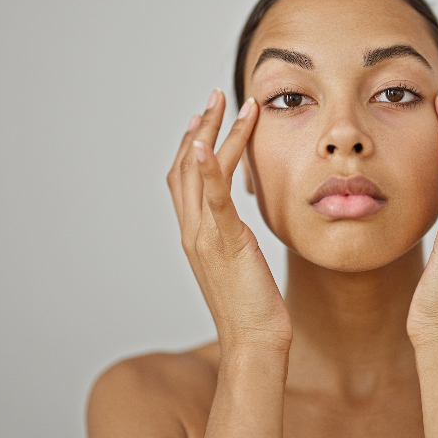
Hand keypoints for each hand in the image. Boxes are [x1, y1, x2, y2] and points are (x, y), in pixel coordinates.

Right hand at [167, 89, 290, 352]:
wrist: (253, 342)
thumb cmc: (252, 307)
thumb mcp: (239, 264)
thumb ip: (233, 239)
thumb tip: (239, 225)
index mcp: (195, 235)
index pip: (184, 180)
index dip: (191, 145)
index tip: (202, 119)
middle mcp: (192, 231)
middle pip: (186, 166)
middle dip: (200, 127)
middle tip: (214, 95)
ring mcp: (204, 237)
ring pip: (199, 173)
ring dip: (211, 132)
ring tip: (225, 101)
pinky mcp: (225, 242)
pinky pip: (213, 199)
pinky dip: (209, 168)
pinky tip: (210, 142)